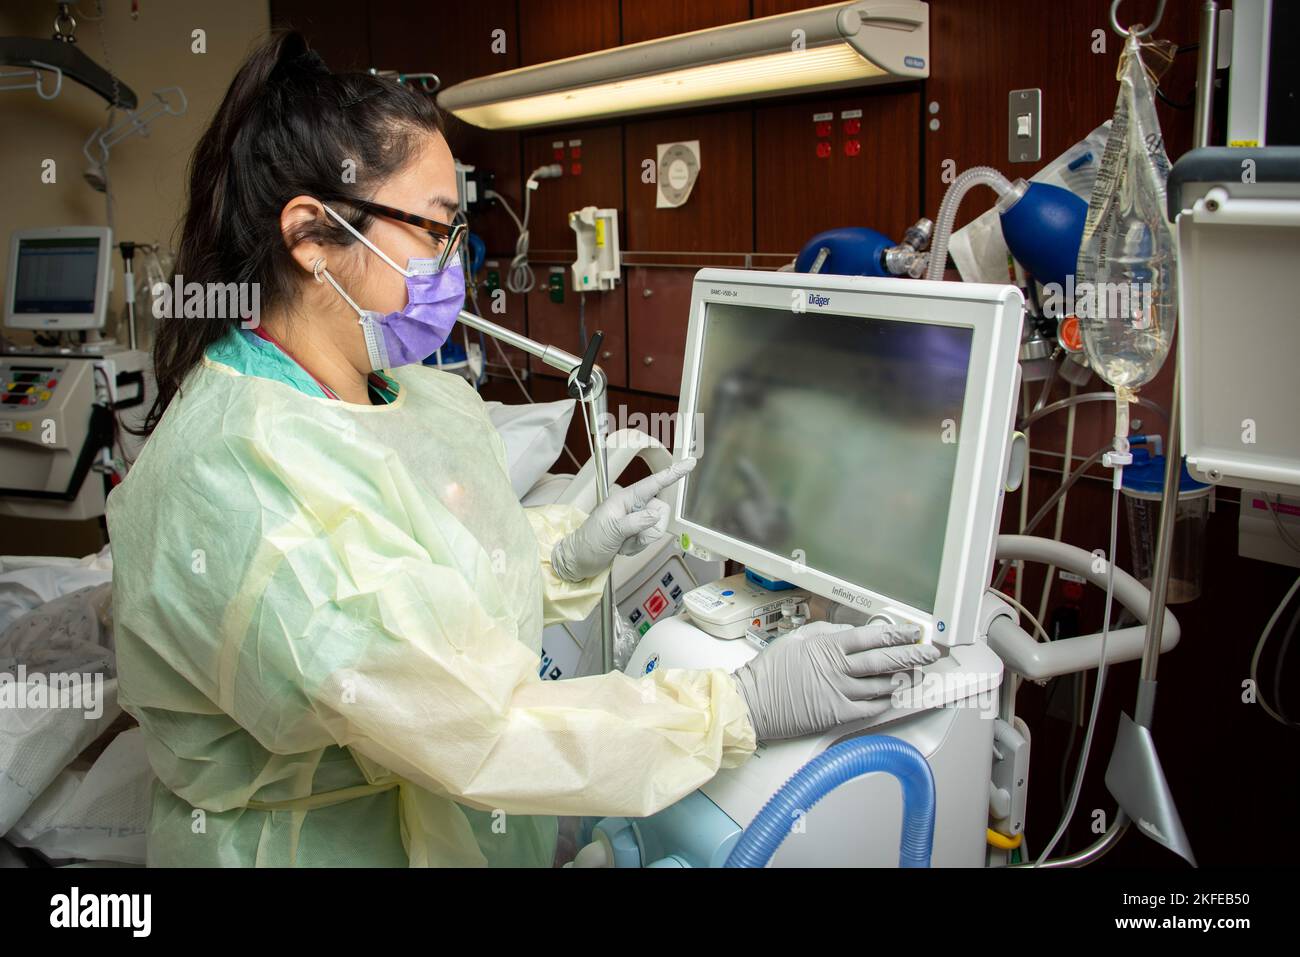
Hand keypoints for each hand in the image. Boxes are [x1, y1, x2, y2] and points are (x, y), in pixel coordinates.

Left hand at [550, 458, 695, 581]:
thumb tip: (656, 514)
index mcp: (625, 498)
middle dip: (650, 530)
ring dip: (642, 540)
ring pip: (657, 527)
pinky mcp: (635, 532)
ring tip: (623, 543)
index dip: (673, 473)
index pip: (653, 483)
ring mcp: (635, 519)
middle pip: (661, 511)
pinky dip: (639, 546)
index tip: (690, 463)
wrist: (579, 560)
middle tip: (630, 538)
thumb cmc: (589, 542)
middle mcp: (632, 506)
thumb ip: (635, 522)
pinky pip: (650, 538)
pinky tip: (624, 547)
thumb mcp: (611, 530)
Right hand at [731, 620, 940, 740]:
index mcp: (827, 646)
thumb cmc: (769, 671)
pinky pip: (869, 708)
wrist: (753, 702)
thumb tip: (848, 632)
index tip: (914, 633)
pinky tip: (894, 695)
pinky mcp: (836, 714)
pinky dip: (884, 701)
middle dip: (911, 655)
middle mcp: (837, 669)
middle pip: (883, 660)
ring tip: (918, 673)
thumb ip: (823, 633)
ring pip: (881, 685)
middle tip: (930, 653)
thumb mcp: (795, 639)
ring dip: (902, 678)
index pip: (871, 638)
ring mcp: (839, 693)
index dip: (897, 634)